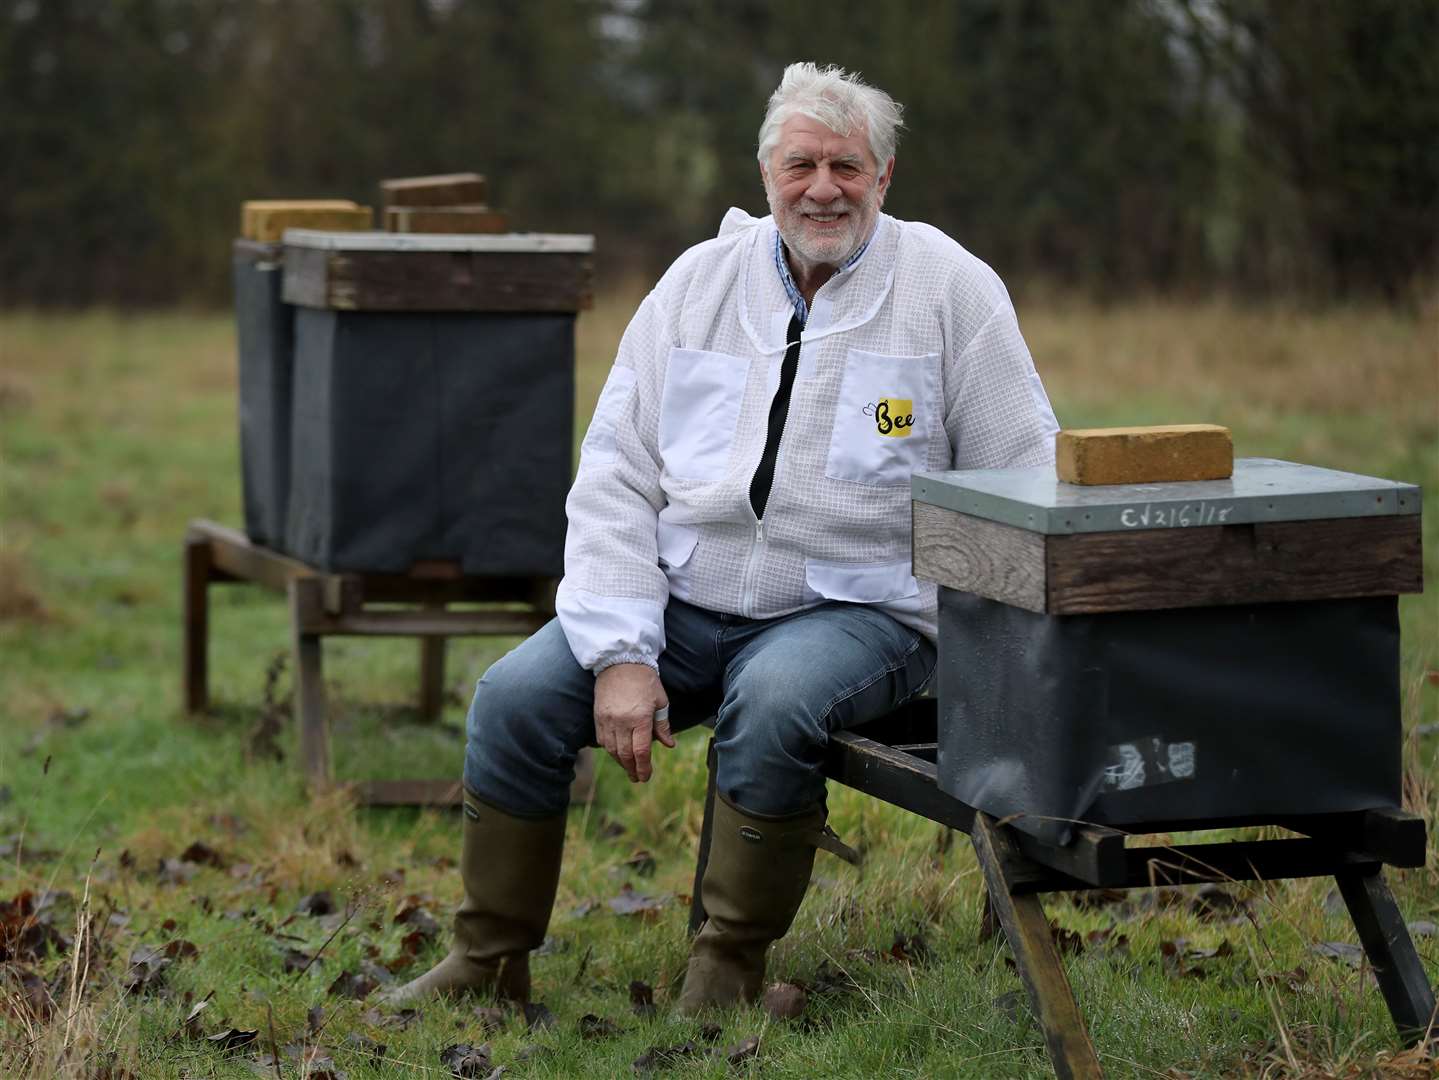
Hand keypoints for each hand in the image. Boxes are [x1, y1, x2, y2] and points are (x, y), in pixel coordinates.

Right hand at [594, 663, 672, 782]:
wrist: (620, 661)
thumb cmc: (645, 680)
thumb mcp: (660, 701)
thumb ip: (662, 725)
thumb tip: (669, 744)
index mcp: (640, 718)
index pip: (640, 751)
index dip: (643, 768)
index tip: (646, 777)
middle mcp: (621, 721)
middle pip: (625, 754)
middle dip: (632, 769)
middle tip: (638, 778)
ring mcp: (607, 720)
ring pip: (612, 750)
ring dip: (621, 762)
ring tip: (629, 768)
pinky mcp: (598, 717)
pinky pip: (602, 740)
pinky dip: (610, 750)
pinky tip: (617, 754)